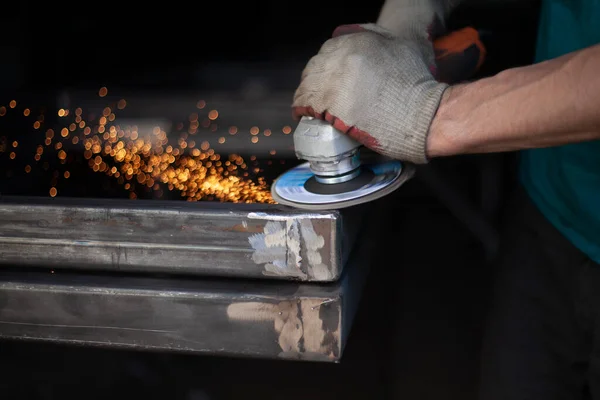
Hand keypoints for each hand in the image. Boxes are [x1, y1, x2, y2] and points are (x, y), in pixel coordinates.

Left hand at [292, 23, 447, 163]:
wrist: (424, 114)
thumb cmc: (418, 85)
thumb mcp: (402, 47)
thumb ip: (376, 37)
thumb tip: (353, 35)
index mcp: (358, 42)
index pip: (327, 50)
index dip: (324, 67)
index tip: (324, 79)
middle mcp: (343, 58)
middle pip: (314, 68)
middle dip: (313, 83)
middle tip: (315, 97)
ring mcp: (336, 81)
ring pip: (308, 87)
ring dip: (305, 98)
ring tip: (306, 109)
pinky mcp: (333, 106)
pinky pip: (308, 106)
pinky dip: (302, 111)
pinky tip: (302, 115)